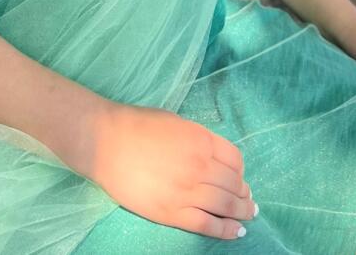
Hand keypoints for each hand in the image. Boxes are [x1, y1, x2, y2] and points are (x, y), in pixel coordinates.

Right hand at [91, 102, 256, 240]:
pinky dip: (226, 230)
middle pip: (233, 183)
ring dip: (242, 212)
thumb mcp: (175, 122)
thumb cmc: (137, 125)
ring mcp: (188, 190)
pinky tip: (236, 232)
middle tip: (249, 201)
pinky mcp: (173, 212)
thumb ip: (197, 139)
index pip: (235, 159)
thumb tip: (209, 155)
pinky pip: (207, 224)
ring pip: (225, 205)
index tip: (240, 178)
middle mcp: (201, 165)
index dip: (240, 171)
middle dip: (244, 194)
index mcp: (201, 139)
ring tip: (249, 216)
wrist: (106, 142)